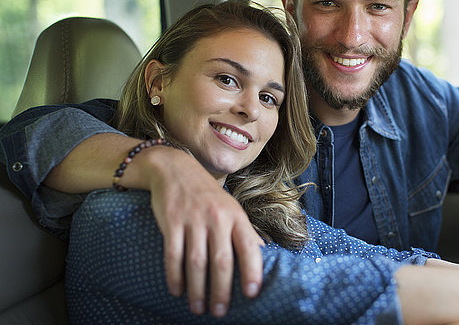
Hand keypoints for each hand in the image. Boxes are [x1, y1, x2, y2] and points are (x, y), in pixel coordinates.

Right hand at [141, 147, 264, 316]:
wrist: (175, 169)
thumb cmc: (208, 194)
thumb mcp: (231, 208)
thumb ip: (245, 231)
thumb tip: (264, 254)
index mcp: (236, 216)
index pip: (249, 247)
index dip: (252, 271)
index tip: (252, 294)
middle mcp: (217, 218)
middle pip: (221, 260)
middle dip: (222, 290)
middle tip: (220, 312)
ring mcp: (193, 219)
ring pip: (196, 262)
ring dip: (197, 289)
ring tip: (198, 308)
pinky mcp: (172, 221)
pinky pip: (173, 254)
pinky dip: (175, 275)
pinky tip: (177, 291)